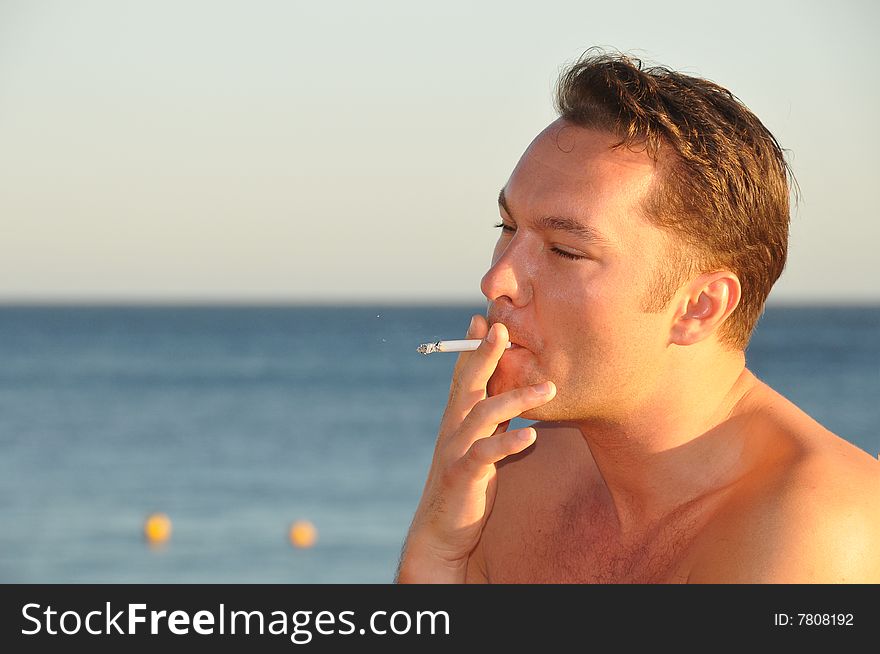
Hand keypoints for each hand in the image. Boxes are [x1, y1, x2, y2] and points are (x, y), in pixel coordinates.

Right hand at [396, 314, 555, 582]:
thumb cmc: (466, 485)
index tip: (482, 318)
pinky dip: (509, 443)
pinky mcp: (463, 475)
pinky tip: (531, 436)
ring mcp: (456, 450)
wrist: (442, 531)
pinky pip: (486, 454)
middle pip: (468, 383)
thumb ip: (493, 422)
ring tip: (549, 389)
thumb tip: (518, 398)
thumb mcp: (480, 447)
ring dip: (516, 397)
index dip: (471, 347)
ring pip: (483, 413)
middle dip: (484, 353)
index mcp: (458, 419)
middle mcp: (453, 428)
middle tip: (501, 327)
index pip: (463, 375)